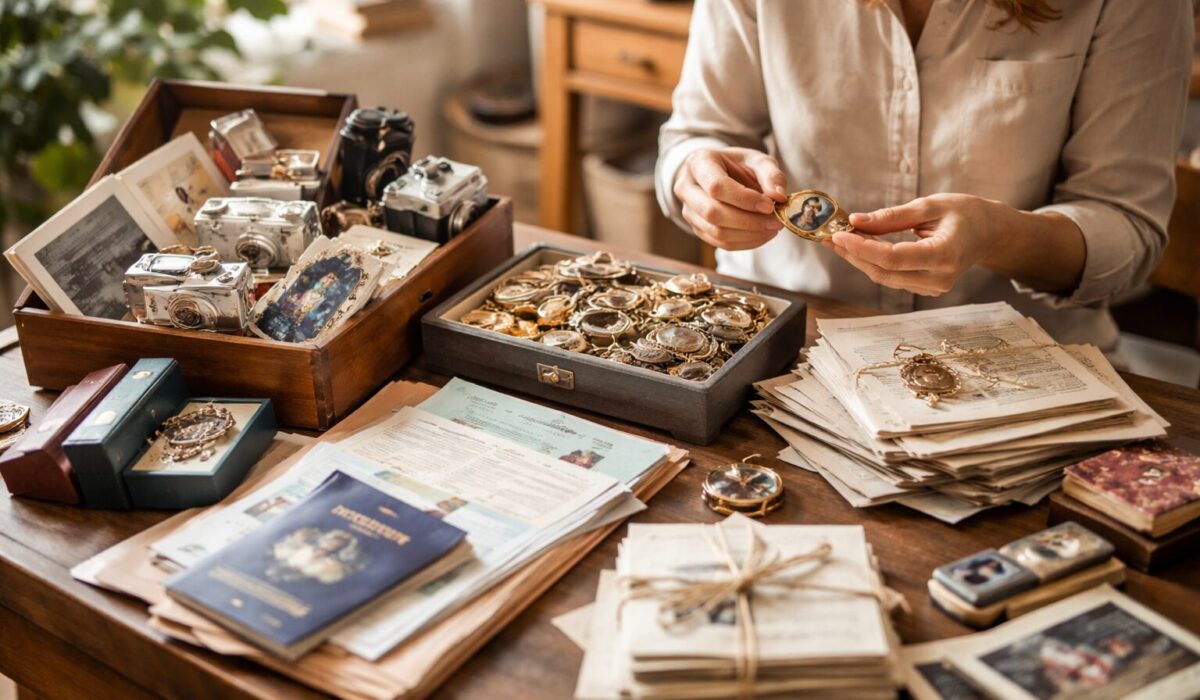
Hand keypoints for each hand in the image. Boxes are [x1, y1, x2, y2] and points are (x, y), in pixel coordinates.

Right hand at [673, 147, 787, 249]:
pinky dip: (745, 242)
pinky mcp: (696, 228)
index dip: (744, 199)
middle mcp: (686, 187)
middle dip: (748, 221)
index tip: (769, 205)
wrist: (722, 174)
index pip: (716, 186)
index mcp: (698, 163)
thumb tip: (779, 196)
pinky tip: (763, 234)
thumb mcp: (757, 160)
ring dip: (749, 234)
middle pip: (712, 212)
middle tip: (776, 221)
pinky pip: (720, 243)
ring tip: (772, 227)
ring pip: (716, 232)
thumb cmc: (739, 165)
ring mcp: (688, 210)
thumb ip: (771, 174)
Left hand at [822, 193, 1011, 295]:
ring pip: (884, 277)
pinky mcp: (925, 289)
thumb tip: (857, 221)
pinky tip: (859, 247)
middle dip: (853, 254)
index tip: (839, 233)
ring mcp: (932, 288)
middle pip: (883, 272)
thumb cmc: (965, 214)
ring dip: (858, 258)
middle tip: (830, 235)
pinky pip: (892, 277)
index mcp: (945, 255)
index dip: (862, 248)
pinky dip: (872, 262)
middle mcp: (938, 279)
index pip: (893, 258)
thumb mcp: (930, 205)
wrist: (989, 233)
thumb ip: (893, 217)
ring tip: (839, 238)